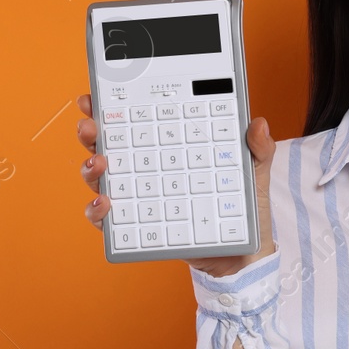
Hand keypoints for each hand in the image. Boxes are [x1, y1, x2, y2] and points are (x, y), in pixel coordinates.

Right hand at [76, 93, 277, 276]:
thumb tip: (259, 124)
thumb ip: (258, 147)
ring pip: (99, 177)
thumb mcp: (253, 172)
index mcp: (166, 147)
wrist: (243, 251)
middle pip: (107, 145)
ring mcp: (138, 197)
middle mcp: (145, 169)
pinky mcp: (136, 226)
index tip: (95, 96)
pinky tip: (106, 203)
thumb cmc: (243, 206)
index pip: (133, 121)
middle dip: (91, 131)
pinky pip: (106, 220)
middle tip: (91, 126)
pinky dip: (97, 210)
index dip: (109, 107)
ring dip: (90, 167)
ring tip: (100, 161)